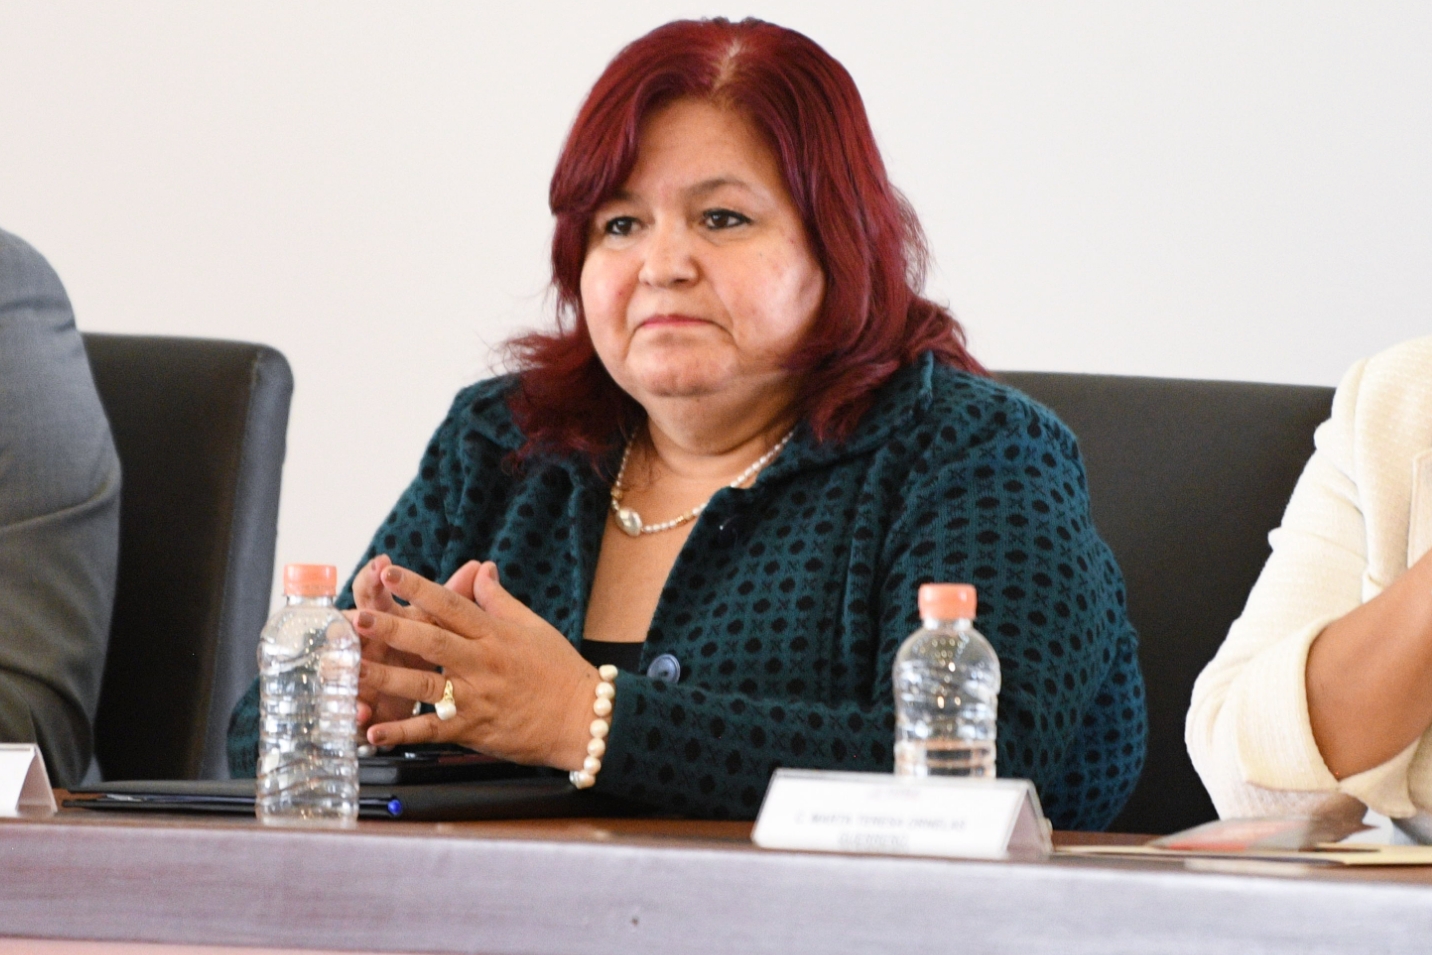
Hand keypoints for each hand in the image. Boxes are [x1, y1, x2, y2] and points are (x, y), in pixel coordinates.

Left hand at [353, 561, 598, 770]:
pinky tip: (373, 732)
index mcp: (494, 633)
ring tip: (350, 670)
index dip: (419, 588)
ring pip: (423, 686)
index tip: (390, 573)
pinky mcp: (473, 729)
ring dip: (385, 678)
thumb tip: (481, 568)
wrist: (583, 718)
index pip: (451, 604)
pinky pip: (432, 730)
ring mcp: (476, 697)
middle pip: (431, 642)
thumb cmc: (560, 669)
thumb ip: (499, 600)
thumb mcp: (533, 626)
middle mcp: (482, 662)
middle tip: (357, 617)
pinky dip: (402, 732)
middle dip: (391, 629)